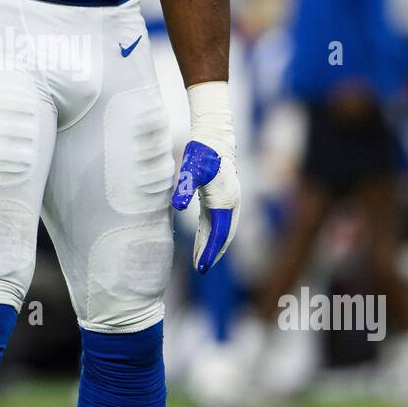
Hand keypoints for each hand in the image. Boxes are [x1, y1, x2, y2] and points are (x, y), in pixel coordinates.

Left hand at [171, 79, 240, 273]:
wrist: (215, 137)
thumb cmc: (202, 152)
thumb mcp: (190, 169)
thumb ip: (184, 187)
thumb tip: (177, 206)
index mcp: (225, 200)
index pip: (218, 233)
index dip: (209, 251)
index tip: (201, 267)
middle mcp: (231, 204)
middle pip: (223, 235)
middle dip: (213, 253)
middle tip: (200, 269)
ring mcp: (230, 201)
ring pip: (222, 230)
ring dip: (213, 245)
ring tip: (201, 262)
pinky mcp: (223, 197)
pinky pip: (218, 221)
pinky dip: (211, 234)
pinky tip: (202, 241)